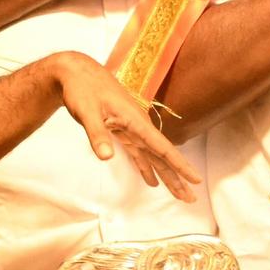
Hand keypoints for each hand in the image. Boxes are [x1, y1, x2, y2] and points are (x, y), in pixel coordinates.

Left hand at [49, 52, 199, 198]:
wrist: (75, 71)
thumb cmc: (82, 88)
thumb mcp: (86, 111)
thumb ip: (97, 135)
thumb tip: (107, 158)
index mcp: (136, 121)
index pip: (162, 147)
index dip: (179, 165)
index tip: (195, 179)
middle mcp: (138, 126)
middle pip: (162, 156)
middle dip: (177, 177)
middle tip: (190, 198)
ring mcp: (131, 129)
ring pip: (153, 156)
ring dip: (166, 175)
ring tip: (179, 194)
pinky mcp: (122, 130)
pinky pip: (139, 152)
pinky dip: (146, 167)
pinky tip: (152, 180)